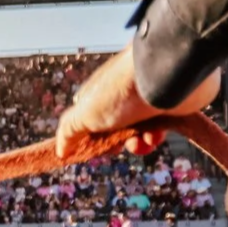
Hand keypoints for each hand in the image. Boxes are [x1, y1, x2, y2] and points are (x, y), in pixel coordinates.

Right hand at [54, 47, 219, 159]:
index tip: (95, 150)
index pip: (89, 123)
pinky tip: (155, 136)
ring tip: (141, 141)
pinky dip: (154, 138)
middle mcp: (120, 98)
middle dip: (116, 143)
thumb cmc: (122, 91)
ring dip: (137, 144)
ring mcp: (144, 102)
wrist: (167, 76)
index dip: (91, 140)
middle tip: (119, 144)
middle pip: (113, 132)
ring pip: (136, 134)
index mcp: (98, 96)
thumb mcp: (86, 113)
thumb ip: (69, 130)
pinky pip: (158, 131)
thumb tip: (60, 150)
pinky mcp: (166, 107)